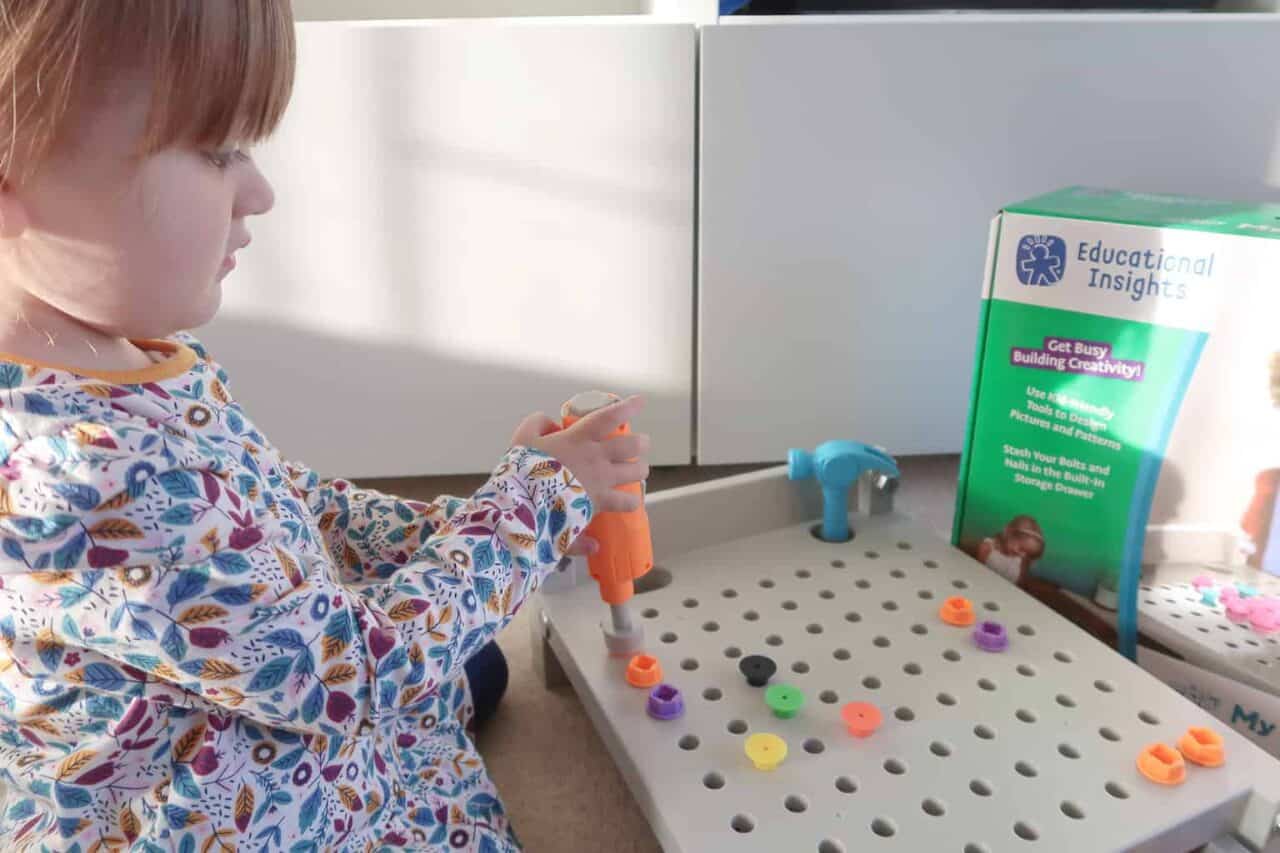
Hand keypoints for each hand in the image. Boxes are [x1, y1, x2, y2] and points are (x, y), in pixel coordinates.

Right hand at [510, 395, 649, 514]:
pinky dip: (631, 502)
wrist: (524, 503)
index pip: (609, 417)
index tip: (640, 401)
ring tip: (639, 468)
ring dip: (640, 468)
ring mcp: (601, 480)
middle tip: (641, 443)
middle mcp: (596, 457)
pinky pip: (626, 503)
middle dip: (642, 442)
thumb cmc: (522, 470)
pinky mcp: (600, 502)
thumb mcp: (523, 438)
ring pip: (636, 471)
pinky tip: (631, 501)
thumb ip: (537, 423)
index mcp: (579, 438)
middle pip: (633, 445)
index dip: (628, 407)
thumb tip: (550, 423)